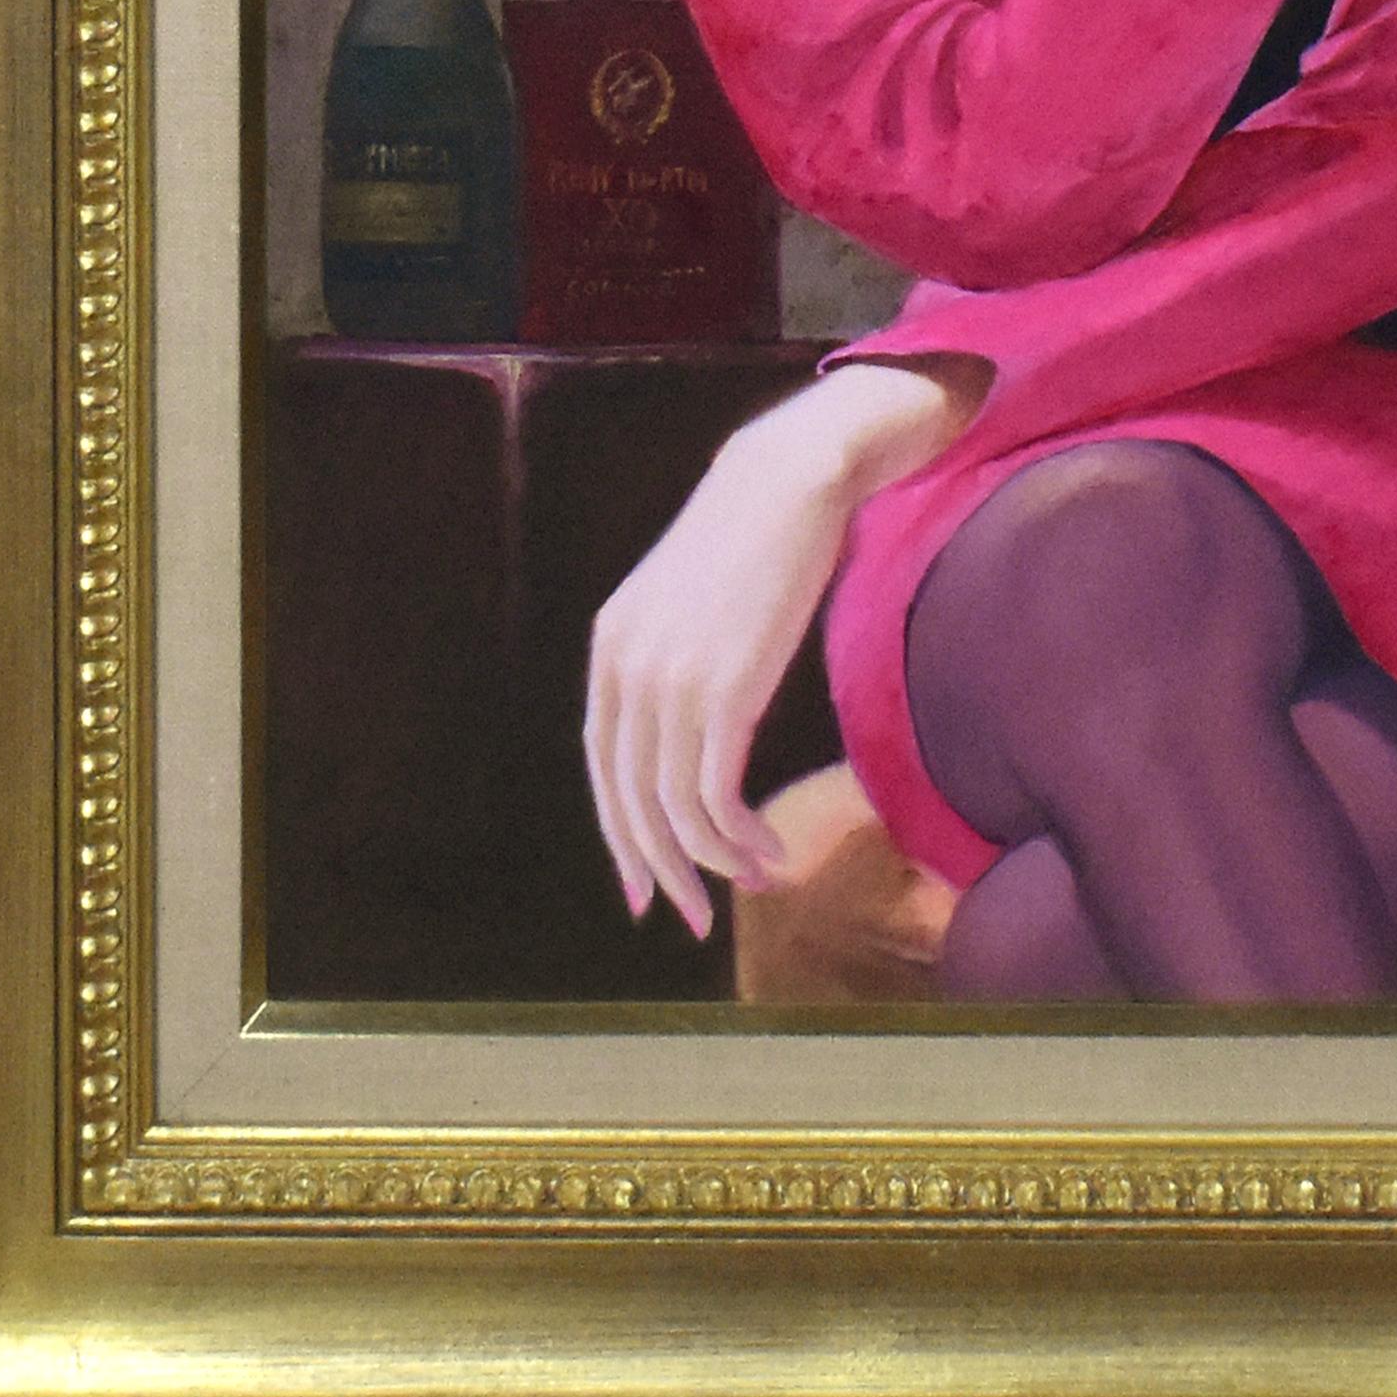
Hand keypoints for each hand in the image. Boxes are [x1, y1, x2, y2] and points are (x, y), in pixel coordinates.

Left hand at [582, 358, 981, 935]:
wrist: (791, 478)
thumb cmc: (757, 531)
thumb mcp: (687, 595)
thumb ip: (672, 652)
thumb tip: (689, 716)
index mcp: (611, 648)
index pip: (604, 768)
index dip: (622, 836)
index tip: (645, 888)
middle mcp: (627, 671)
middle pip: (632, 802)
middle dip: (662, 870)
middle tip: (694, 918)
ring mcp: (671, 684)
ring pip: (677, 810)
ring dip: (714, 862)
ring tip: (756, 880)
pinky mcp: (722, 693)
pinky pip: (716, 796)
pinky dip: (739, 838)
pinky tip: (769, 850)